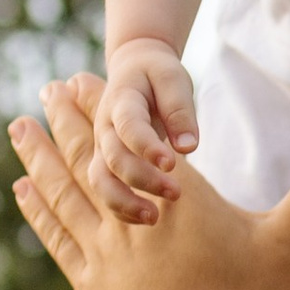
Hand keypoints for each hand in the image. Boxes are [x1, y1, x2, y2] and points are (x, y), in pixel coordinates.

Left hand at [11, 74, 289, 289]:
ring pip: (63, 192)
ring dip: (41, 155)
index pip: (136, 141)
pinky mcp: (91, 289)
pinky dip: (38, 210)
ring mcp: (104, 255)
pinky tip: (23, 190)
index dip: (107, 107)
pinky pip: (57, 237)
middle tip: (47, 85)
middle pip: (92, 158)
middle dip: (68, 119)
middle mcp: (131, 220)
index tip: (85, 75)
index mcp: (177, 201)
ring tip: (19, 125)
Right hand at [92, 38, 202, 220]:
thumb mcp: (174, 79)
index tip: (171, 164)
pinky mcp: (105, 165)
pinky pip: (106, 192)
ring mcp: (101, 148)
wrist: (133, 70)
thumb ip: (180, 111)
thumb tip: (189, 147)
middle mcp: (104, 127)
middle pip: (113, 158)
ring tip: (154, 217)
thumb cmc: (158, 76)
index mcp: (121, 100)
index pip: (130, 126)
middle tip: (176, 193)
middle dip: (142, 179)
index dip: (147, 147)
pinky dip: (122, 210)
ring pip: (101, 181)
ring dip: (124, 202)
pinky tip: (148, 219)